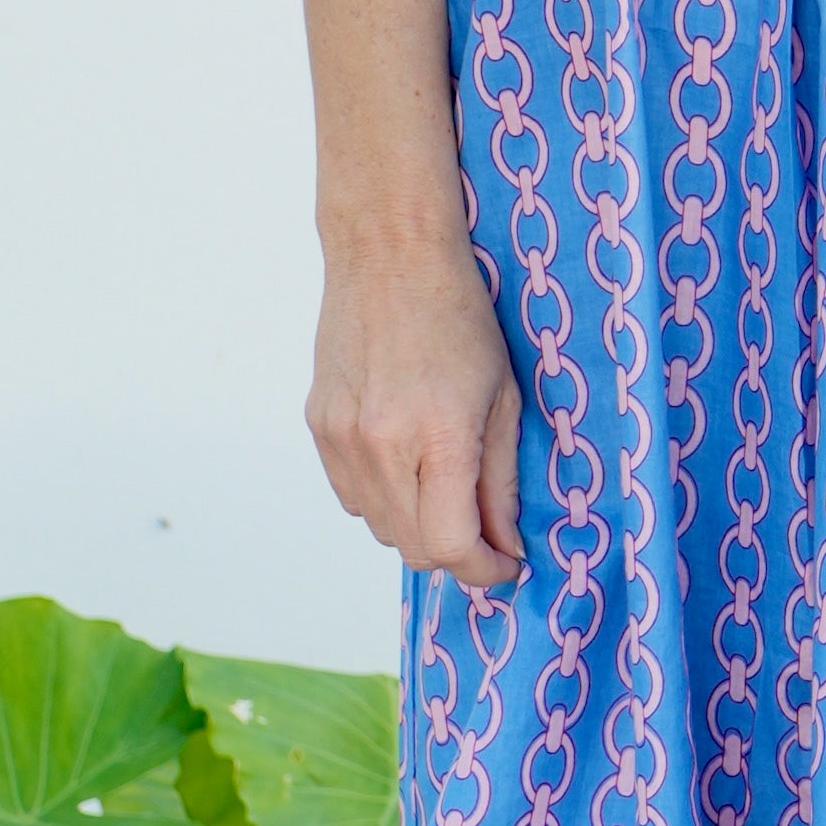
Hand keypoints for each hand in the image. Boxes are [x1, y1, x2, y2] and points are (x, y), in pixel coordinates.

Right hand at [307, 226, 523, 588]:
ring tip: (446, 486)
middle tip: (487, 533)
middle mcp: (380, 445)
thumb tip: (504, 544)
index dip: (485, 570)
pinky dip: (384, 498)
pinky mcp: (319, 427)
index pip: (452, 545)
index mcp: (438, 435)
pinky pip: (352, 496)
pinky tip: (407, 461)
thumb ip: (502, 482)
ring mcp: (341, 438)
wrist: (390, 255)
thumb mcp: (504, 398)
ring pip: (380, 528)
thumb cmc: (459, 316)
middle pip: (415, 548)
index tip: (506, 565)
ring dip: (419, 525)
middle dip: (457, 553)